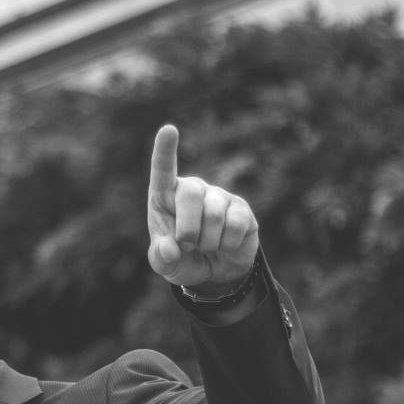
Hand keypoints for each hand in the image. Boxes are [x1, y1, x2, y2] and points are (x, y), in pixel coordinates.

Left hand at [146, 123, 258, 292]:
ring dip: (207, 242)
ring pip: (214, 214)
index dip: (165, 152)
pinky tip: (225, 245)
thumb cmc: (183, 260)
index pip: (163, 171)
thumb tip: (169, 247)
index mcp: (167, 197)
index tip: (168, 130)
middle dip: (187, 229)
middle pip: (191, 193)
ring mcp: (219, 196)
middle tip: (188, 246)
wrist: (214, 273)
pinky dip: (227, 244)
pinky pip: (235, 225)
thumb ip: (161, 257)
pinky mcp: (242, 209)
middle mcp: (193, 190)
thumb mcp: (166, 265)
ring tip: (206, 247)